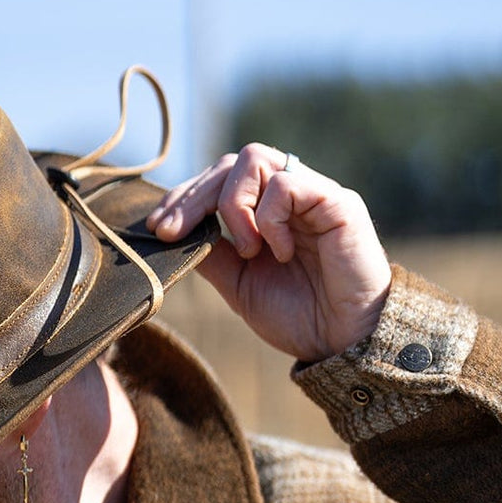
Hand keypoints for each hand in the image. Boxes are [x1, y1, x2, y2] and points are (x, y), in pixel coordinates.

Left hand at [147, 144, 392, 360]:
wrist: (344, 342)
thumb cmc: (299, 316)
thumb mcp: (238, 285)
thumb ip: (211, 254)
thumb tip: (173, 232)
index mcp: (266, 212)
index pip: (218, 179)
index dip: (184, 196)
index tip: (157, 227)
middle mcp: (289, 195)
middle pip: (230, 163)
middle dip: (192, 196)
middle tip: (171, 231)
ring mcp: (313, 194)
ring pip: (254, 159)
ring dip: (233, 204)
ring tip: (246, 250)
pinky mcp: (337, 201)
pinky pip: (287, 183)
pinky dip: (269, 218)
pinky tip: (279, 252)